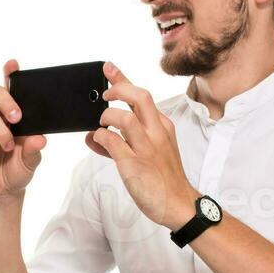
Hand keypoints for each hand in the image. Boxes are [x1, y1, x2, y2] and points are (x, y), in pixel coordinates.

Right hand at [0, 59, 46, 203]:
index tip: (13, 64)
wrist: (3, 191)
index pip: (12, 90)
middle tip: (17, 117)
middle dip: (6, 101)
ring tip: (8, 147)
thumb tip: (40, 138)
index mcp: (16, 116)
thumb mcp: (32, 160)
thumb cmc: (18, 169)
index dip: (10, 74)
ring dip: (2, 132)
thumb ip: (35, 149)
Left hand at [86, 62, 198, 228]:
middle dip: (118, 89)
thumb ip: (125, 140)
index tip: (108, 68)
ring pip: (125, 117)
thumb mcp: (151, 151)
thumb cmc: (163, 178)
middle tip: (104, 95)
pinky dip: (101, 138)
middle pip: (140, 97)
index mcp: (162, 126)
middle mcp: (157, 132)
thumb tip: (95, 134)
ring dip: (107, 117)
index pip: (142, 95)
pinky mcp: (135, 164)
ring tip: (101, 126)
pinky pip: (113, 142)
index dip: (122, 79)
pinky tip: (97, 141)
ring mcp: (147, 148)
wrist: (178, 204)